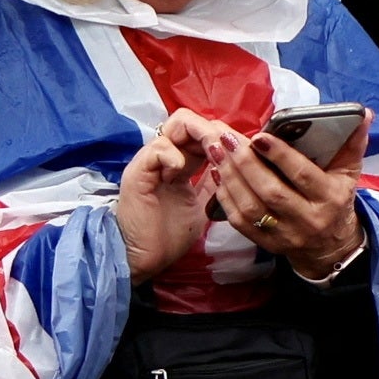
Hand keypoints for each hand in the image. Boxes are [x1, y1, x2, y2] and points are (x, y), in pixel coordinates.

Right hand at [115, 109, 231, 279]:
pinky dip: (174, 156)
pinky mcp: (138, 171)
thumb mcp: (202, 205)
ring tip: (211, 157)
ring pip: (178, 124)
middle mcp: (165, 156)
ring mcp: (150, 160)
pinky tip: (179, 173)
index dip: (223, 136)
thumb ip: (214, 184)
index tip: (240, 151)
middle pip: (191, 121)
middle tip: (228, 150)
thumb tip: (237, 168)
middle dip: (215, 131)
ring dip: (201, 137)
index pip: (202, 132)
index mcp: (179, 162)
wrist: (141, 258)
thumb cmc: (167, 235)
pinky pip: (159, 148)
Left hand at [217, 124, 368, 282]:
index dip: (280, 156)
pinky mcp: (267, 244)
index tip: (259, 136)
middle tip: (227, 139)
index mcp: (330, 198)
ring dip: (230, 178)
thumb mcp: (349, 173)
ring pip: (251, 207)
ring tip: (217, 151)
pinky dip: (225, 198)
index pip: (302, 176)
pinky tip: (218, 174)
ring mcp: (285, 235)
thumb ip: (353, 143)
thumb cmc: (337, 200)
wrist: (330, 247)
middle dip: (246, 163)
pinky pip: (240, 222)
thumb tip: (363, 114)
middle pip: (272, 192)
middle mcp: (308, 220)